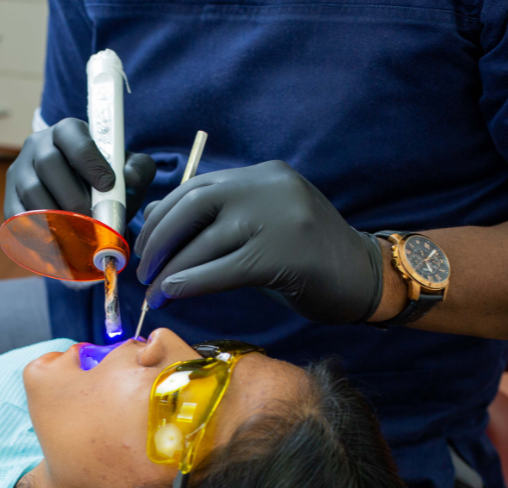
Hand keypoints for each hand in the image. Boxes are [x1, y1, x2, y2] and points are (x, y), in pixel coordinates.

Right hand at [4, 118, 155, 223]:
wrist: (80, 194)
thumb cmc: (106, 180)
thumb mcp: (126, 169)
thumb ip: (138, 170)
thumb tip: (130, 179)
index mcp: (67, 132)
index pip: (73, 137)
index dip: (90, 161)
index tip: (107, 185)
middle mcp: (38, 146)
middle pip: (48, 164)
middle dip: (72, 195)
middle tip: (91, 220)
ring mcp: (20, 172)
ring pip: (31, 192)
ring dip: (55, 217)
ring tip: (77, 237)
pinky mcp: (10, 200)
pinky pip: (17, 218)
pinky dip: (36, 235)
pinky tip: (56, 248)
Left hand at [135, 161, 382, 323]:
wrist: (364, 275)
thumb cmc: (305, 258)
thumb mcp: (257, 228)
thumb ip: (215, 222)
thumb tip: (156, 225)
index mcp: (261, 176)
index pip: (195, 188)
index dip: (162, 218)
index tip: (145, 247)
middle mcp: (268, 186)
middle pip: (193, 206)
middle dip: (159, 240)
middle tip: (143, 271)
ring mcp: (279, 217)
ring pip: (205, 240)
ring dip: (170, 269)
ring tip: (154, 293)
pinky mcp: (286, 253)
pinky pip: (225, 268)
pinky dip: (193, 281)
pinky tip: (175, 293)